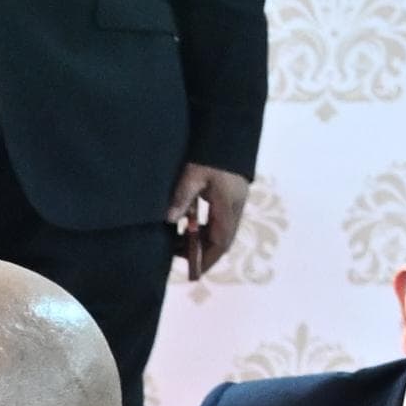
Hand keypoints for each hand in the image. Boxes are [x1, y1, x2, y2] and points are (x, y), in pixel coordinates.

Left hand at [169, 163, 250, 277]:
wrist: (230, 133)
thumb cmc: (211, 154)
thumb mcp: (193, 175)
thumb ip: (182, 198)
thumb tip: (170, 221)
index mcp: (227, 207)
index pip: (220, 242)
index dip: (207, 259)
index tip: (193, 272)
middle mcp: (234, 209)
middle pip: (221, 241)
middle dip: (201, 253)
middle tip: (178, 257)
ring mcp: (235, 203)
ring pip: (220, 232)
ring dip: (201, 241)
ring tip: (178, 243)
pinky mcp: (231, 197)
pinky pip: (219, 221)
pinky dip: (204, 229)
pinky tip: (188, 227)